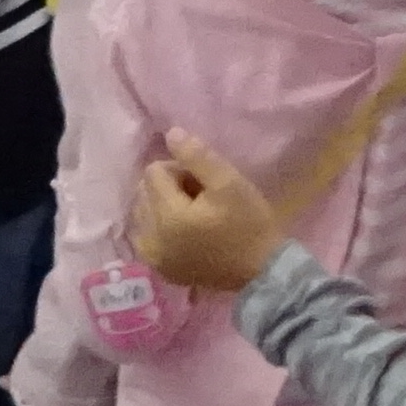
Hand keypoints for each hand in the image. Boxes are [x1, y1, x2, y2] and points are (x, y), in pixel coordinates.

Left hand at [126, 134, 281, 295]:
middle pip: (144, 191)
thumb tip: (170, 134)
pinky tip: (185, 232)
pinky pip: (147, 235)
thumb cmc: (249, 224)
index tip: (205, 183)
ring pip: (143, 212)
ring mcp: (152, 258)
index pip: (154, 171)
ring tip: (195, 215)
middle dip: (169, 187)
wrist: (262, 271)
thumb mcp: (229, 182)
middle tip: (201, 198)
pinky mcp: (160, 269)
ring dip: (164, 206)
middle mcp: (150, 239)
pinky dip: (161, 227)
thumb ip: (197, 155)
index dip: (180, 170)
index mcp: (166, 216)